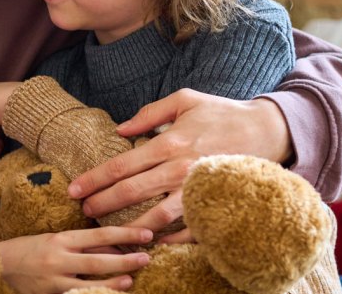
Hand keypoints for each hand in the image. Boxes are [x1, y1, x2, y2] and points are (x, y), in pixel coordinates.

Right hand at [0, 226, 152, 293]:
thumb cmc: (29, 249)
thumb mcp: (55, 239)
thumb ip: (81, 244)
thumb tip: (113, 245)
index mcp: (62, 238)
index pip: (100, 234)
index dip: (125, 234)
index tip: (145, 234)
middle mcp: (60, 257)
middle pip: (99, 259)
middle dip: (125, 259)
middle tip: (146, 257)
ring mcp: (55, 278)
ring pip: (89, 281)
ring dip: (113, 281)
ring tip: (130, 280)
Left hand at [67, 91, 291, 236]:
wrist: (267, 129)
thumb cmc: (222, 112)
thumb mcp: (184, 100)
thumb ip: (150, 113)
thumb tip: (120, 130)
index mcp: (170, 142)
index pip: (122, 165)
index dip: (95, 179)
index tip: (74, 190)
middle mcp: (180, 168)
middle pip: (132, 192)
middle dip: (102, 203)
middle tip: (82, 211)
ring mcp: (198, 189)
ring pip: (157, 216)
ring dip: (130, 227)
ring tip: (110, 233)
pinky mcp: (215, 202)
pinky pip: (189, 229)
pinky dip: (169, 239)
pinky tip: (151, 241)